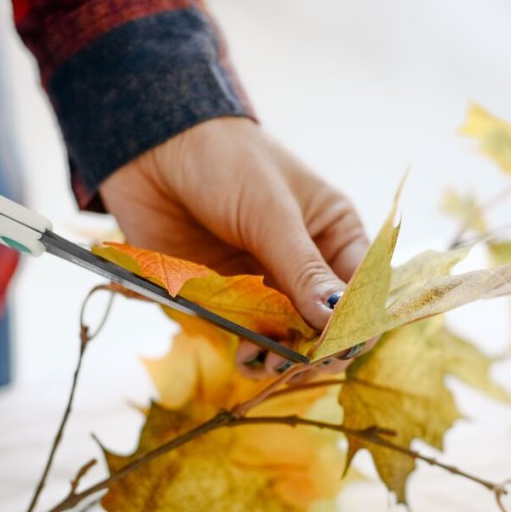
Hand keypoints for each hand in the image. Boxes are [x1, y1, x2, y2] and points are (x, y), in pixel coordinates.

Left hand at [99, 117, 368, 370]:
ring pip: (285, 335)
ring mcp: (263, 282)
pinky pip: (243, 332)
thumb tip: (337, 321)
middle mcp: (303, 263)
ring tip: (270, 364)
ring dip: (282, 356)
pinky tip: (247, 358)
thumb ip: (302, 270)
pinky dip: (248, 349)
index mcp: (333, 233)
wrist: (149, 147)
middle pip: (324, 321)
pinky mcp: (222, 296)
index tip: (343, 345)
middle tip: (303, 364)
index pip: (361, 288)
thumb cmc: (225, 160)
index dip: (357, 321)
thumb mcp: (271, 213)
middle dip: (318, 347)